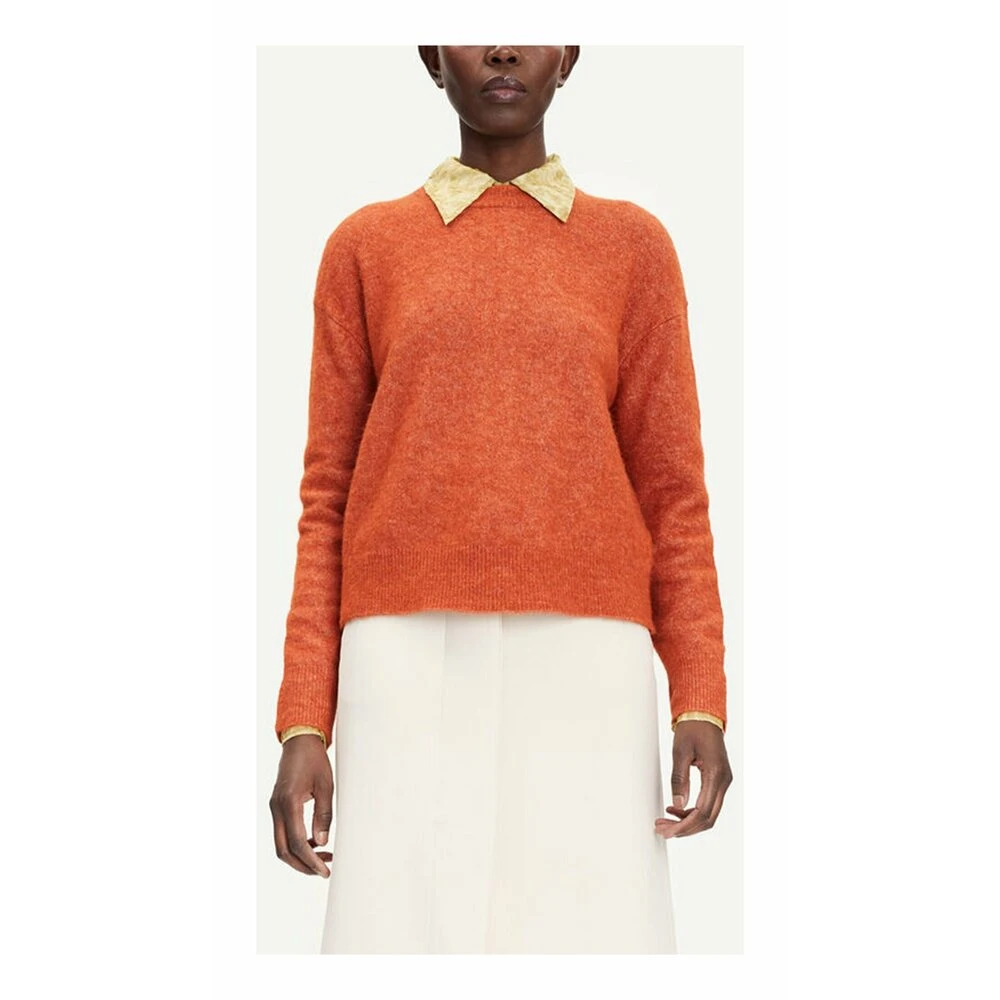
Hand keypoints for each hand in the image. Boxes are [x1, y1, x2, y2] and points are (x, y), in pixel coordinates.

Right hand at [269, 734, 333, 876]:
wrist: (299, 742)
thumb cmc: (314, 760)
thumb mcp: (325, 786)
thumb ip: (323, 815)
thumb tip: (322, 843)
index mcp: (289, 802)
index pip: (297, 842)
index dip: (311, 860)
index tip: (325, 870)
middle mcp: (277, 808)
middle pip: (283, 850)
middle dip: (302, 865)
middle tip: (323, 871)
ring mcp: (275, 808)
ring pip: (281, 844)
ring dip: (299, 856)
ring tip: (323, 857)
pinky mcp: (277, 807)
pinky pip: (283, 833)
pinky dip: (296, 843)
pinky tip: (314, 842)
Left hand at [655, 720, 732, 838]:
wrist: (703, 716)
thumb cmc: (692, 730)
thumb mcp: (680, 752)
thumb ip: (680, 779)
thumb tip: (677, 804)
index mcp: (716, 774)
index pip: (702, 812)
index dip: (684, 825)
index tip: (667, 830)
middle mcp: (724, 781)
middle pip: (708, 818)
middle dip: (685, 828)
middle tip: (663, 829)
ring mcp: (723, 782)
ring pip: (709, 814)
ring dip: (688, 821)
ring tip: (666, 821)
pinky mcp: (718, 781)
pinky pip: (708, 804)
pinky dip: (692, 811)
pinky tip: (676, 809)